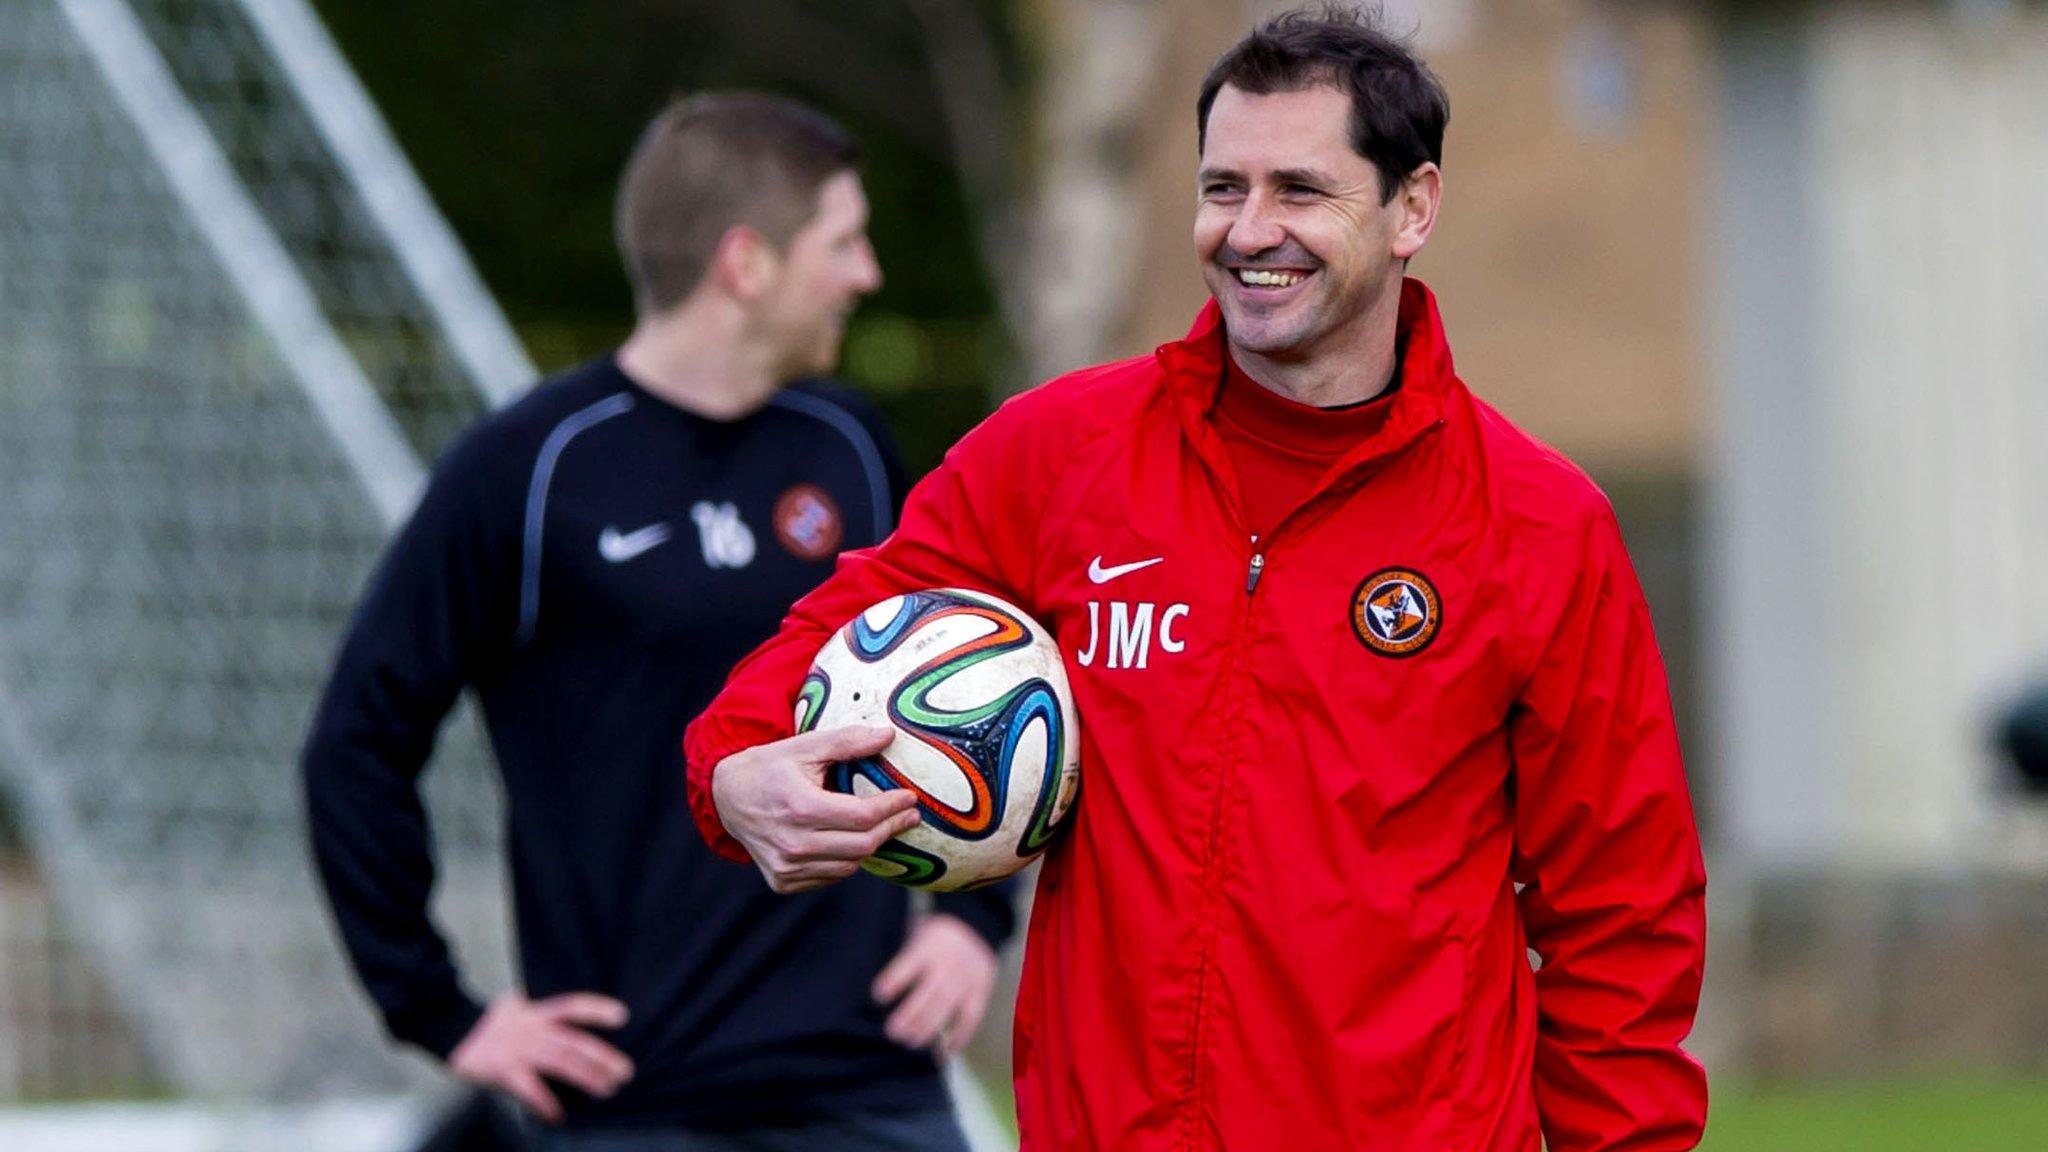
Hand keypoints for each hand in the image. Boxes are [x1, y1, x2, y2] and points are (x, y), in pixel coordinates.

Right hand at [448, 992, 632, 1123]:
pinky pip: (528, 1088)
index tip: (622, 1016)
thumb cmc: (489, 1025)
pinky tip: (558, 1114)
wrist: (451, 1029)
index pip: (572, 1006)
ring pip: (559, 1061)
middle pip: (572, 1040)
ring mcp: (517, 1049)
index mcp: (536, 1013)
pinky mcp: (502, 1069)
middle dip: (601, 1056)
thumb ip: (541, 1015)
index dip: (596, 1010)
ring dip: (585, 1076)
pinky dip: (544, 1102)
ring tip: (606, 1089)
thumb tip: (569, 1020)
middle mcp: (531, 1029)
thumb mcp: (516, 1009)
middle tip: (625, 1071)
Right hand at [712, 726, 922, 892]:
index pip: (862, 816)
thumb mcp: (805, 747)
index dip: (892, 808)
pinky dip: (844, 861)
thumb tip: (889, 735)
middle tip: (909, 815)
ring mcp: (786, 867)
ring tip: (880, 826)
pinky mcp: (782, 882)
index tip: (910, 797)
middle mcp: (792, 844)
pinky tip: (847, 841)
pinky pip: (829, 877)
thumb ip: (847, 741)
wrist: (726, 797)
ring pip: (849, 866)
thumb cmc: (770, 767)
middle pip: (862, 845)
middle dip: (891, 829)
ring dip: (869, 846)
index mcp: (800, 807)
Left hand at [873, 913, 999, 1058]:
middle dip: (910, 1014)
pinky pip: (971, 1018)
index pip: (908, 965)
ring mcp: (965, 979)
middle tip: (893, 1032)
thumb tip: (876, 984)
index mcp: (926, 947)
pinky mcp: (980, 991)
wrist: (975, 924)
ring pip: (947, 1007)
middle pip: (928, 992)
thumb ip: (903, 957)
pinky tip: (944, 1052)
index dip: (893, 981)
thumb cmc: (934, 935)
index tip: (879, 996)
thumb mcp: (915, 933)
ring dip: (928, 1028)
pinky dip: (959, 1037)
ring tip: (912, 1043)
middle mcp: (947, 964)